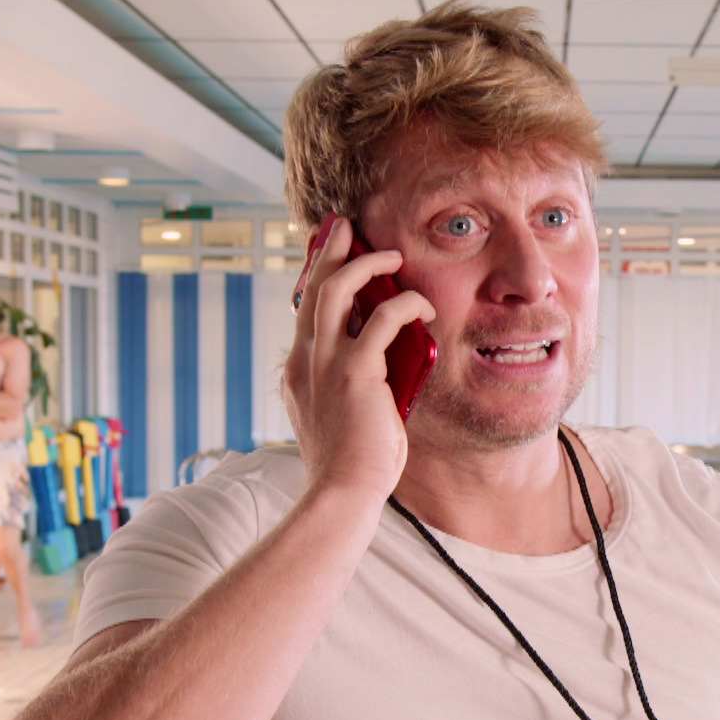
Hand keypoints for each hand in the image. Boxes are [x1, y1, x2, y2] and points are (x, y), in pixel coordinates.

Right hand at [281, 215, 436, 503]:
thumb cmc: (349, 466)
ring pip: (336, 290)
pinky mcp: (356, 372)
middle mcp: (305, 361)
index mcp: (298, 373)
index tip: (331, 256)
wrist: (342, 492)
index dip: (318, 279)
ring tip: (391, 256)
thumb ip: (351, 389)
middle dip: (329, 251)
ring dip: (364, 265)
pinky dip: (403, 304)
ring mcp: (326, 364)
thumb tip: (381, 372)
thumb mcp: (341, 419)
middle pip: (312, 288)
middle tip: (345, 226)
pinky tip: (421, 306)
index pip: (305, 312)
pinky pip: (380, 319)